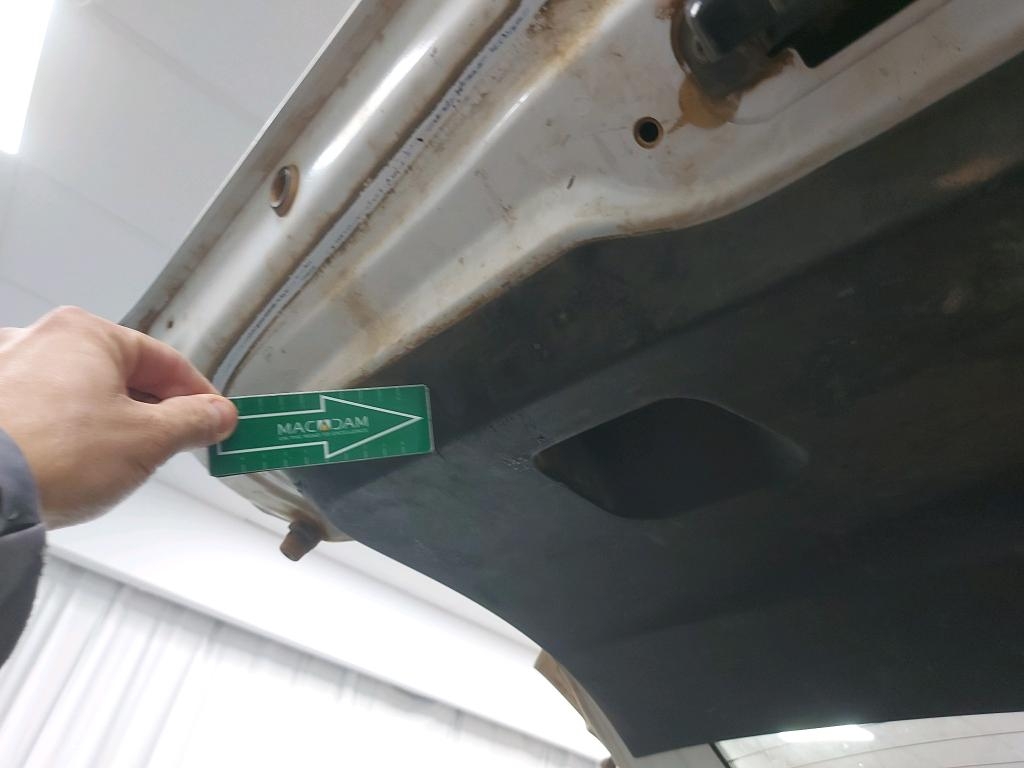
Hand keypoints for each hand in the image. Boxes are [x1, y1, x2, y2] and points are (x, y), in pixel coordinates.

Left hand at [0, 307, 236, 527]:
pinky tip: (73, 464)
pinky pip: (45, 412)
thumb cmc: (52, 455)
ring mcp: (6, 369)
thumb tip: (217, 415)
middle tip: (174, 446)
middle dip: (152, 412)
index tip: (215, 419)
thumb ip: (193, 421)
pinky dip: (68, 434)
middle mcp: (40, 339)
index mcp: (85, 333)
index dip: (199, 395)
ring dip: (109, 424)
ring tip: (117, 463)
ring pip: (81, 394)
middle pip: (121, 375)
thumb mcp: (147, 440)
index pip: (164, 361)